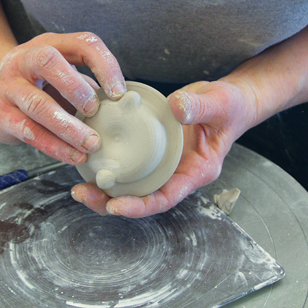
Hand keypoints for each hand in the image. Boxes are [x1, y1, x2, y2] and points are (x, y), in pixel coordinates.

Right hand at [0, 32, 125, 163]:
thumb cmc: (41, 86)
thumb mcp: (65, 75)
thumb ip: (90, 86)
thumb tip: (125, 108)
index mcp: (50, 44)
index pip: (82, 43)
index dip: (104, 65)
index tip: (119, 93)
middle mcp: (24, 60)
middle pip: (47, 61)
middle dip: (75, 88)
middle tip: (95, 111)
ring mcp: (9, 87)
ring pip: (37, 104)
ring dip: (68, 127)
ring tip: (91, 144)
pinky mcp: (1, 116)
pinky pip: (29, 131)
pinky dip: (54, 146)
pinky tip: (73, 155)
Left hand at [71, 80, 256, 216]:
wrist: (226, 101)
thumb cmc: (229, 107)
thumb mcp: (220, 103)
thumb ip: (200, 106)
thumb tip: (177, 106)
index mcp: (195, 172)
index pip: (166, 198)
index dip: (140, 206)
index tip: (115, 206)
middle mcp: (176, 174)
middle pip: (141, 199)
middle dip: (110, 203)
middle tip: (83, 194)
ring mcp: (162, 165)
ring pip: (130, 186)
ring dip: (104, 189)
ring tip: (78, 186)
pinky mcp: (151, 152)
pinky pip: (128, 165)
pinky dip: (108, 165)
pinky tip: (87, 161)